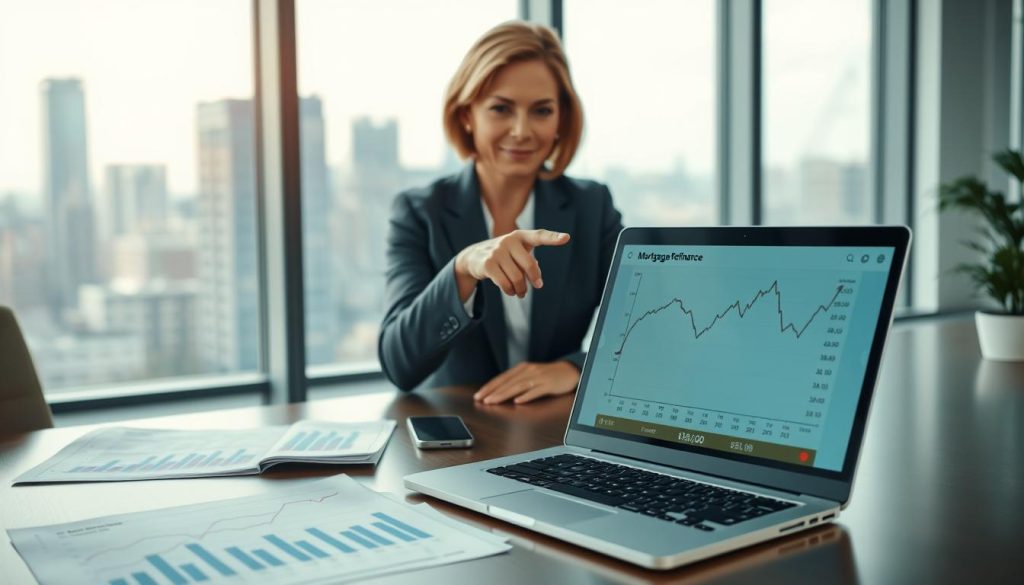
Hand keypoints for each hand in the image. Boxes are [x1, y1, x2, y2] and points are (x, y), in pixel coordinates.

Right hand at [454, 229, 569, 299]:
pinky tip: (510, 291)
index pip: (539, 235)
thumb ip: (529, 262)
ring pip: (517, 277)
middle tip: (538, 286)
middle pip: (529, 264)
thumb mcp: (517, 254)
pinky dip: (510, 291)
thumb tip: (536, 279)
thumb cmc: (503, 255)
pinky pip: (505, 283)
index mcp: (520, 236)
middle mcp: (509, 240)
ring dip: (521, 289)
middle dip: (534, 279)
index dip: (553, 237)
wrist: (474, 256)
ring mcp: (497, 251)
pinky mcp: (488, 264)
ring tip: (521, 293)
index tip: (566, 238)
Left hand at [474, 361, 580, 404]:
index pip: (502, 378)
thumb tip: (500, 392)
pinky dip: (526, 396)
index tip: (478, 395)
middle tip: (481, 400)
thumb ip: (517, 381)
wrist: (569, 371)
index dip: (489, 386)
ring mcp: (539, 377)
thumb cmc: (548, 375)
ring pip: (518, 386)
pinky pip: (536, 391)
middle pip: (508, 382)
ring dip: (504, 394)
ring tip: (493, 401)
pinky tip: (518, 402)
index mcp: (522, 368)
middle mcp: (529, 371)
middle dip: (493, 391)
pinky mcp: (549, 384)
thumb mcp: (531, 375)